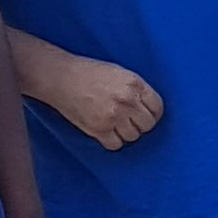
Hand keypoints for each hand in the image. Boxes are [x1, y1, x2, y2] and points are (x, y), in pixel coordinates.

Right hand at [36, 54, 163, 148]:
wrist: (60, 77)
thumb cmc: (88, 72)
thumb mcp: (119, 72)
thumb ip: (136, 89)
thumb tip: (149, 108)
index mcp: (134, 83)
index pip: (157, 107)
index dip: (152, 113)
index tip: (145, 114)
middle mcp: (126, 100)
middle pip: (147, 125)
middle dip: (140, 124)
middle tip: (129, 120)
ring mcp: (113, 116)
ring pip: (133, 136)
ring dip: (126, 133)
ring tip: (115, 124)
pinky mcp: (99, 129)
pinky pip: (116, 144)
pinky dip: (112, 141)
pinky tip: (106, 131)